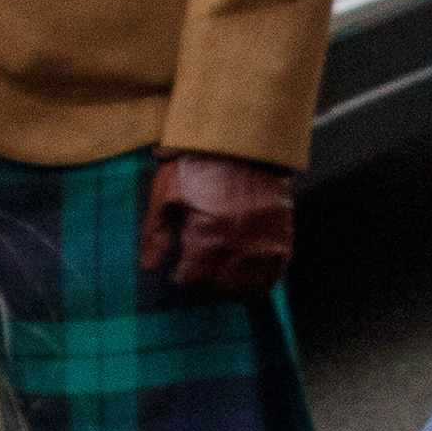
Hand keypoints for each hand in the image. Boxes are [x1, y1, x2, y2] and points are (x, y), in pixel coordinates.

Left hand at [138, 152, 295, 297]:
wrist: (242, 140)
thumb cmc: (197, 165)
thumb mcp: (166, 195)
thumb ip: (156, 235)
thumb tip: (149, 268)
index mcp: (207, 238)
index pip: (192, 280)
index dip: (182, 278)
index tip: (179, 270)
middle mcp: (239, 248)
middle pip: (221, 290)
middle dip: (207, 285)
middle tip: (200, 272)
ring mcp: (265, 246)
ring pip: (250, 289)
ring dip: (233, 288)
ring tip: (223, 278)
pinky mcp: (283, 239)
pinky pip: (274, 276)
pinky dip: (260, 281)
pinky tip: (248, 275)